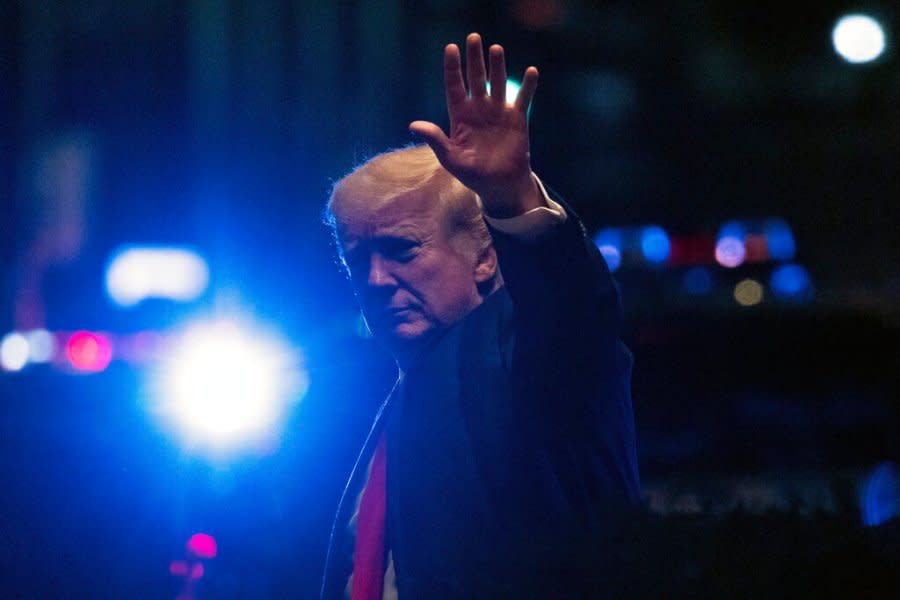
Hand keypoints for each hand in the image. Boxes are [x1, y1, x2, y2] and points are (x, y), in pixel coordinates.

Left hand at [410, 33, 542, 218]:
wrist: (499, 185)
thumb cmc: (472, 174)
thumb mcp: (450, 158)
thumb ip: (435, 139)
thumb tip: (414, 125)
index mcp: (460, 115)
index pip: (454, 86)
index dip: (452, 67)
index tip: (451, 48)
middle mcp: (478, 109)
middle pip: (475, 78)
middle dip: (474, 58)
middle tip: (473, 37)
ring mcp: (498, 111)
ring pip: (497, 82)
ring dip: (497, 66)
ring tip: (496, 49)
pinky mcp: (517, 118)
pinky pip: (523, 98)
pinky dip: (528, 85)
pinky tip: (531, 71)